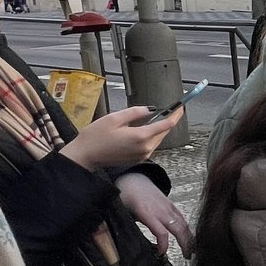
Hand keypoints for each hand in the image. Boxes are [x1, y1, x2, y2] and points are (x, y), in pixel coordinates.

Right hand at [58, 106, 179, 170]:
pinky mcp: (137, 159)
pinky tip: (146, 129)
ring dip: (160, 129)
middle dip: (169, 121)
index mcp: (141, 137)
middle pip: (163, 133)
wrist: (85, 156)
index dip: (175, 114)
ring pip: (157, 140)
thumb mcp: (114, 118)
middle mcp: (145, 148)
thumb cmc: (95, 137)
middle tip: (173, 110)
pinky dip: (151, 136)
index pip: (166, 125)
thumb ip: (135, 112)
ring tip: (160, 117)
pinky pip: (150, 145)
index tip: (180, 107)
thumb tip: (150, 110)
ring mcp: (142, 155)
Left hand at [116, 173, 188, 255]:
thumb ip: (131, 228)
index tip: (161, 253)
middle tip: (188, 256)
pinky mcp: (171, 205)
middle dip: (186, 243)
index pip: (161, 233)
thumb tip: (134, 244)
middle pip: (179, 229)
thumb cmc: (126, 197)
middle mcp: (161, 210)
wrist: (133, 179)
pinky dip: (187, 228)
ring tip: (193, 250)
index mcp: (147, 213)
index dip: (163, 245)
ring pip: (183, 224)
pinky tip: (190, 237)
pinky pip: (182, 218)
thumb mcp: (125, 214)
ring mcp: (168, 207)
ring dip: (190, 237)